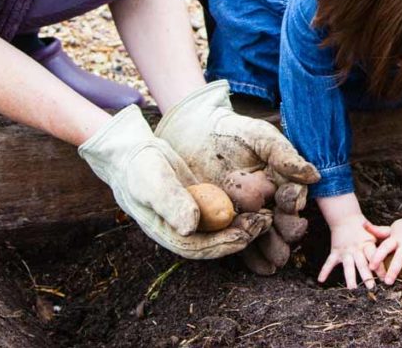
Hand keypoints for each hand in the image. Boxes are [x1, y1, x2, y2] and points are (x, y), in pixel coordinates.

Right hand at [79, 105, 270, 258]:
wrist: (134, 154)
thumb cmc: (140, 169)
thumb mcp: (153, 183)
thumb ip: (171, 203)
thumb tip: (190, 226)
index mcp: (169, 233)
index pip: (199, 248)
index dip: (222, 244)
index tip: (244, 235)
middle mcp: (183, 231)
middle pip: (216, 242)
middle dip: (241, 235)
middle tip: (264, 223)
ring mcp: (193, 219)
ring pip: (223, 228)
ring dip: (245, 225)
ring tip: (267, 216)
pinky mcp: (202, 204)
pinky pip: (224, 213)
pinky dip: (241, 211)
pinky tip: (259, 203)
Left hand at [154, 81, 320, 273]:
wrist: (198, 132)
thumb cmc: (235, 130)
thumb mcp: (262, 137)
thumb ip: (286, 155)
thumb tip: (314, 176)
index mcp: (280, 183)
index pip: (291, 199)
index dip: (292, 204)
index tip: (288, 201)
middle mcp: (268, 203)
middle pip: (283, 225)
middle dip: (286, 234)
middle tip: (286, 238)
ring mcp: (247, 217)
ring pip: (265, 239)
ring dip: (271, 250)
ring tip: (274, 259)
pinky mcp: (225, 226)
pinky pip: (240, 244)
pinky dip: (251, 257)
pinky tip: (259, 266)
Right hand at [317, 194, 379, 289]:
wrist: (345, 219)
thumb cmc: (364, 228)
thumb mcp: (375, 230)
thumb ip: (385, 235)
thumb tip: (397, 240)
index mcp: (367, 244)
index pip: (374, 256)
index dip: (380, 267)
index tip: (385, 279)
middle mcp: (356, 249)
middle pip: (362, 264)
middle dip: (366, 276)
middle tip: (371, 287)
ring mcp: (345, 252)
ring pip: (347, 266)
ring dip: (350, 277)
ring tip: (352, 288)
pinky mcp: (335, 253)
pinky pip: (329, 262)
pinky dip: (324, 271)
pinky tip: (320, 280)